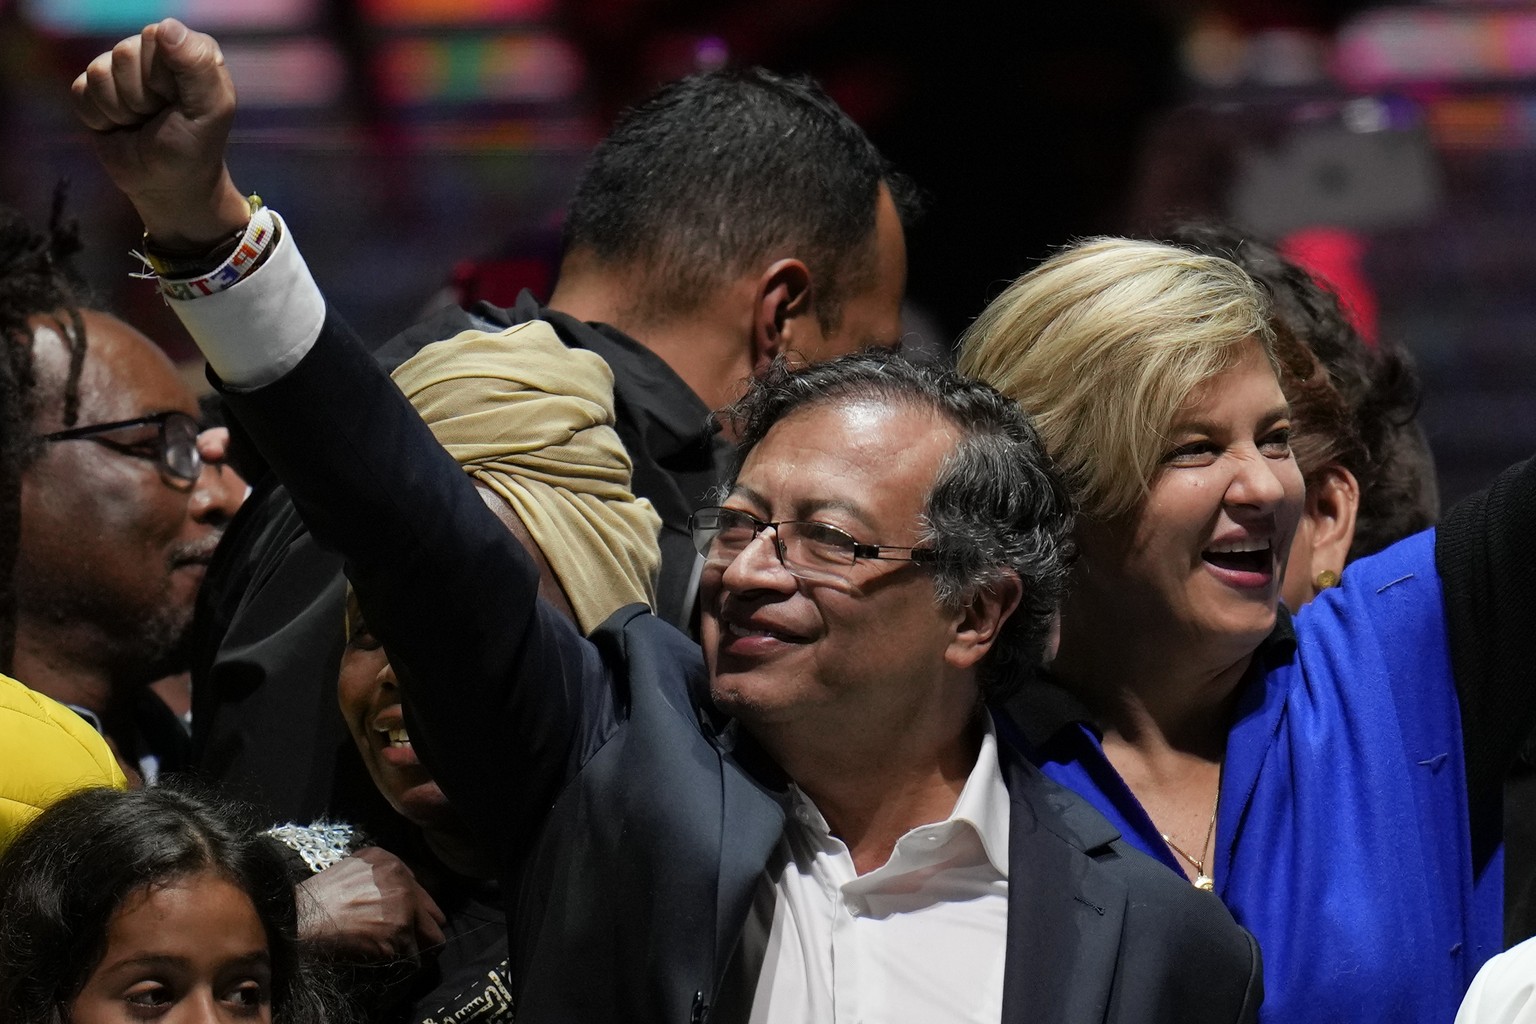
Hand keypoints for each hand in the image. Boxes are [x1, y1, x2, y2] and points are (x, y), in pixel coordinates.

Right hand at [71, 18, 250, 247]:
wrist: (166, 186)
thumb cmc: (194, 148)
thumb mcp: (210, 109)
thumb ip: (197, 66)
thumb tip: (165, 28)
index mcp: (188, 49)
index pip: (157, 38)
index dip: (163, 77)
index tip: (178, 102)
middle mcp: (154, 52)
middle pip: (124, 54)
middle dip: (141, 96)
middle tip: (158, 116)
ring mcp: (120, 70)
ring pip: (100, 73)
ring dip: (121, 109)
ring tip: (141, 123)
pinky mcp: (93, 90)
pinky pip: (81, 92)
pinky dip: (100, 118)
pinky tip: (119, 127)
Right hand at [296, 847, 447, 961]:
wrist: (298, 921)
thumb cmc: (317, 901)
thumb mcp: (352, 871)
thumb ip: (382, 878)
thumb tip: (404, 897)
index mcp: (389, 862)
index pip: (422, 892)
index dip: (416, 912)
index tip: (409, 925)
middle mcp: (401, 881)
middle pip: (435, 915)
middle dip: (425, 932)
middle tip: (412, 945)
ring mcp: (401, 909)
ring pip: (432, 939)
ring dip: (418, 951)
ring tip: (403, 959)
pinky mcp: (396, 936)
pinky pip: (415, 959)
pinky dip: (405, 966)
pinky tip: (392, 966)